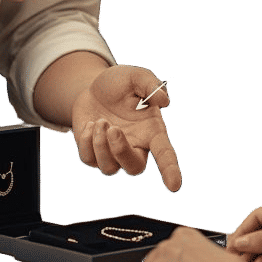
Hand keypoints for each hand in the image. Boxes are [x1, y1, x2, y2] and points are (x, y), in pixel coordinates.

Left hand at [72, 65, 181, 190]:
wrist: (92, 87)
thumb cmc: (120, 84)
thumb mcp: (134, 76)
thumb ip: (150, 85)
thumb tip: (164, 100)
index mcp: (151, 130)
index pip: (164, 153)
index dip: (170, 169)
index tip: (174, 185)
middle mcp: (135, 145)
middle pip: (134, 167)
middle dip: (121, 151)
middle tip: (113, 129)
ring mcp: (113, 153)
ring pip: (109, 167)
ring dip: (101, 144)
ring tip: (100, 121)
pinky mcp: (94, 154)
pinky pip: (89, 159)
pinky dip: (87, 142)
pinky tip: (90, 124)